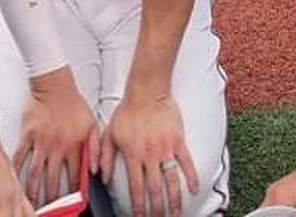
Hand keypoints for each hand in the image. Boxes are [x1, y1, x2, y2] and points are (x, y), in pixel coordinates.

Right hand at [14, 67, 100, 205]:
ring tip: (31, 201)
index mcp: (74, 146)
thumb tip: (96, 169)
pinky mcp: (28, 135)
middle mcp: (57, 147)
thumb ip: (96, 149)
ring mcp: (41, 143)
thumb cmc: (73, 103)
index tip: (72, 204)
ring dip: (33, 191)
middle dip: (51, 199)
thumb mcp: (93, 124)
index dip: (74, 194)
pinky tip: (14, 179)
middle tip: (49, 208)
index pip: (75, 178)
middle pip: (53, 181)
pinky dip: (16, 170)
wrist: (54, 84)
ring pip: (36, 174)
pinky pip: (21, 157)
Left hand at [100, 93, 197, 216]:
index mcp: (132, 154)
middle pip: (154, 190)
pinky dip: (192, 177)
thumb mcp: (110, 132)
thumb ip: (105, 156)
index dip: (138, 207)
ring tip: (176, 214)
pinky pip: (187, 162)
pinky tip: (194, 190)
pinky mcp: (178, 140)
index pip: (135, 188)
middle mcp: (149, 155)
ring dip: (174, 201)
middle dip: (157, 209)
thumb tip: (101, 176)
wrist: (146, 90)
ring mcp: (165, 148)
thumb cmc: (127, 110)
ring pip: (172, 181)